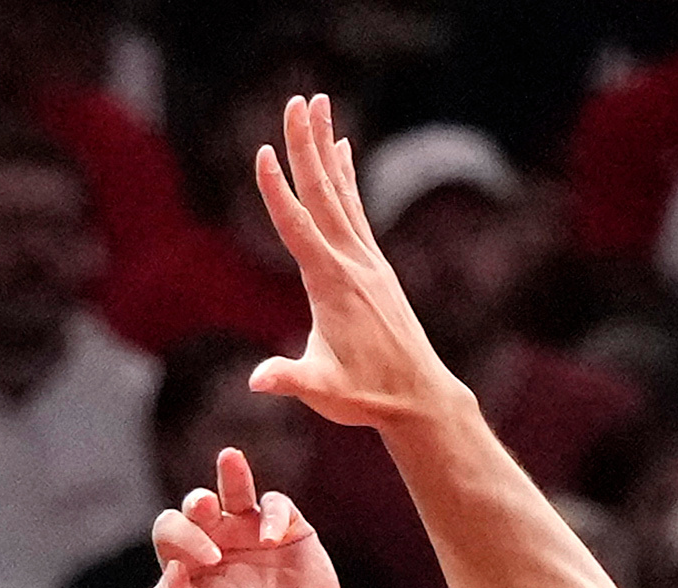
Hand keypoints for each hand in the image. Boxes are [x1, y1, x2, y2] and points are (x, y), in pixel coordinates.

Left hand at [140, 448, 348, 587]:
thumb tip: (171, 567)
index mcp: (188, 565)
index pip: (170, 530)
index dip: (181, 536)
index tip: (205, 564)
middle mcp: (217, 544)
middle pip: (196, 505)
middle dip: (195, 503)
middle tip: (203, 509)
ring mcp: (253, 536)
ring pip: (237, 490)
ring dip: (232, 473)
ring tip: (229, 458)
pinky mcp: (291, 534)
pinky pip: (277, 505)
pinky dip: (273, 513)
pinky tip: (270, 536)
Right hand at [250, 94, 465, 432]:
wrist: (419, 398)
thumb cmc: (367, 396)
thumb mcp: (324, 391)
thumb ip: (290, 379)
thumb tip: (258, 381)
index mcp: (331, 284)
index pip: (298, 227)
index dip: (278, 191)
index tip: (264, 151)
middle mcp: (353, 262)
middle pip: (323, 192)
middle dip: (307, 145)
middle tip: (296, 100)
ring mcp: (367, 261)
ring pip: (341, 192)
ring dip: (326, 147)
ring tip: (317, 106)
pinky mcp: (376, 266)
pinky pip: (357, 210)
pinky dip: (347, 177)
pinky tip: (343, 151)